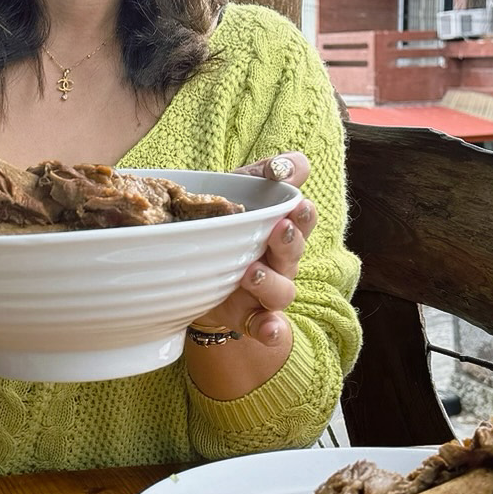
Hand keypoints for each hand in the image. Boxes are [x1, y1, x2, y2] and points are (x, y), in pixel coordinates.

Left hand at [190, 152, 316, 347]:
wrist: (189, 267)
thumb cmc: (224, 224)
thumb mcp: (239, 192)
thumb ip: (267, 175)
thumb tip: (295, 163)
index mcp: (279, 229)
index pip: (302, 220)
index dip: (303, 215)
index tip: (298, 205)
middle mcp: (279, 262)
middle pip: (294, 254)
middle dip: (289, 242)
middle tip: (277, 230)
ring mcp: (265, 291)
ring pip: (282, 291)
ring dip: (271, 282)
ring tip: (252, 272)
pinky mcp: (248, 315)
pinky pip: (267, 326)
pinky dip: (272, 330)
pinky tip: (270, 330)